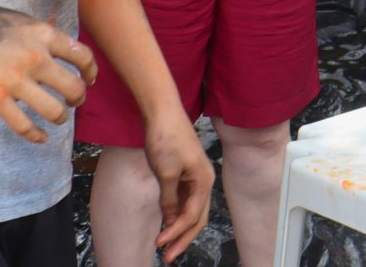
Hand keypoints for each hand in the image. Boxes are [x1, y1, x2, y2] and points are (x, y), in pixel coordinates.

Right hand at [0, 0, 98, 142]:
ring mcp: (16, 80)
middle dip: (78, 99)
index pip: (82, 56)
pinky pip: (24, 125)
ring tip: (57, 117)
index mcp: (43, 34)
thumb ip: (39, 37)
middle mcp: (36, 58)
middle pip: (74, 88)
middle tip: (73, 102)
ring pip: (55, 111)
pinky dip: (36, 135)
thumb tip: (53, 52)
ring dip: (60, 117)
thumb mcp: (19, 19)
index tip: (88, 80)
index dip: (90, 72)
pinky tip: (40, 137)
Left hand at [142, 106, 214, 260]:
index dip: (176, 233)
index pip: (192, 216)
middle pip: (197, 218)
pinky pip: (185, 199)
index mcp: (204, 181)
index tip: (161, 245)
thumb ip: (169, 199)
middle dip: (183, 238)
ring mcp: (196, 177)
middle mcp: (204, 180)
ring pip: (192, 210)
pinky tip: (168, 223)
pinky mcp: (187, 172)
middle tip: (168, 256)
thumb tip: (170, 219)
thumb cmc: (166, 138)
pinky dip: (177, 213)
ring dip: (180, 228)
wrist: (163, 112)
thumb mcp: (165, 173)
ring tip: (166, 245)